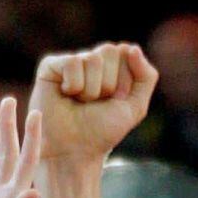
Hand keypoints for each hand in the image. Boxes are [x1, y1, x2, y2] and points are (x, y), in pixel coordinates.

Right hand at [30, 42, 158, 161]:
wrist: (75, 150)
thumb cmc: (102, 131)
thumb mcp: (135, 107)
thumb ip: (146, 77)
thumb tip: (131, 47)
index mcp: (113, 67)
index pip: (127, 52)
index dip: (125, 81)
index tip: (116, 101)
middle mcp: (92, 61)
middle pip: (110, 51)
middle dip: (109, 84)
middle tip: (97, 103)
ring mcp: (71, 62)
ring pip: (92, 59)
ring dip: (91, 90)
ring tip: (81, 103)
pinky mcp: (51, 65)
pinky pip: (73, 62)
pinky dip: (75, 86)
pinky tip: (66, 96)